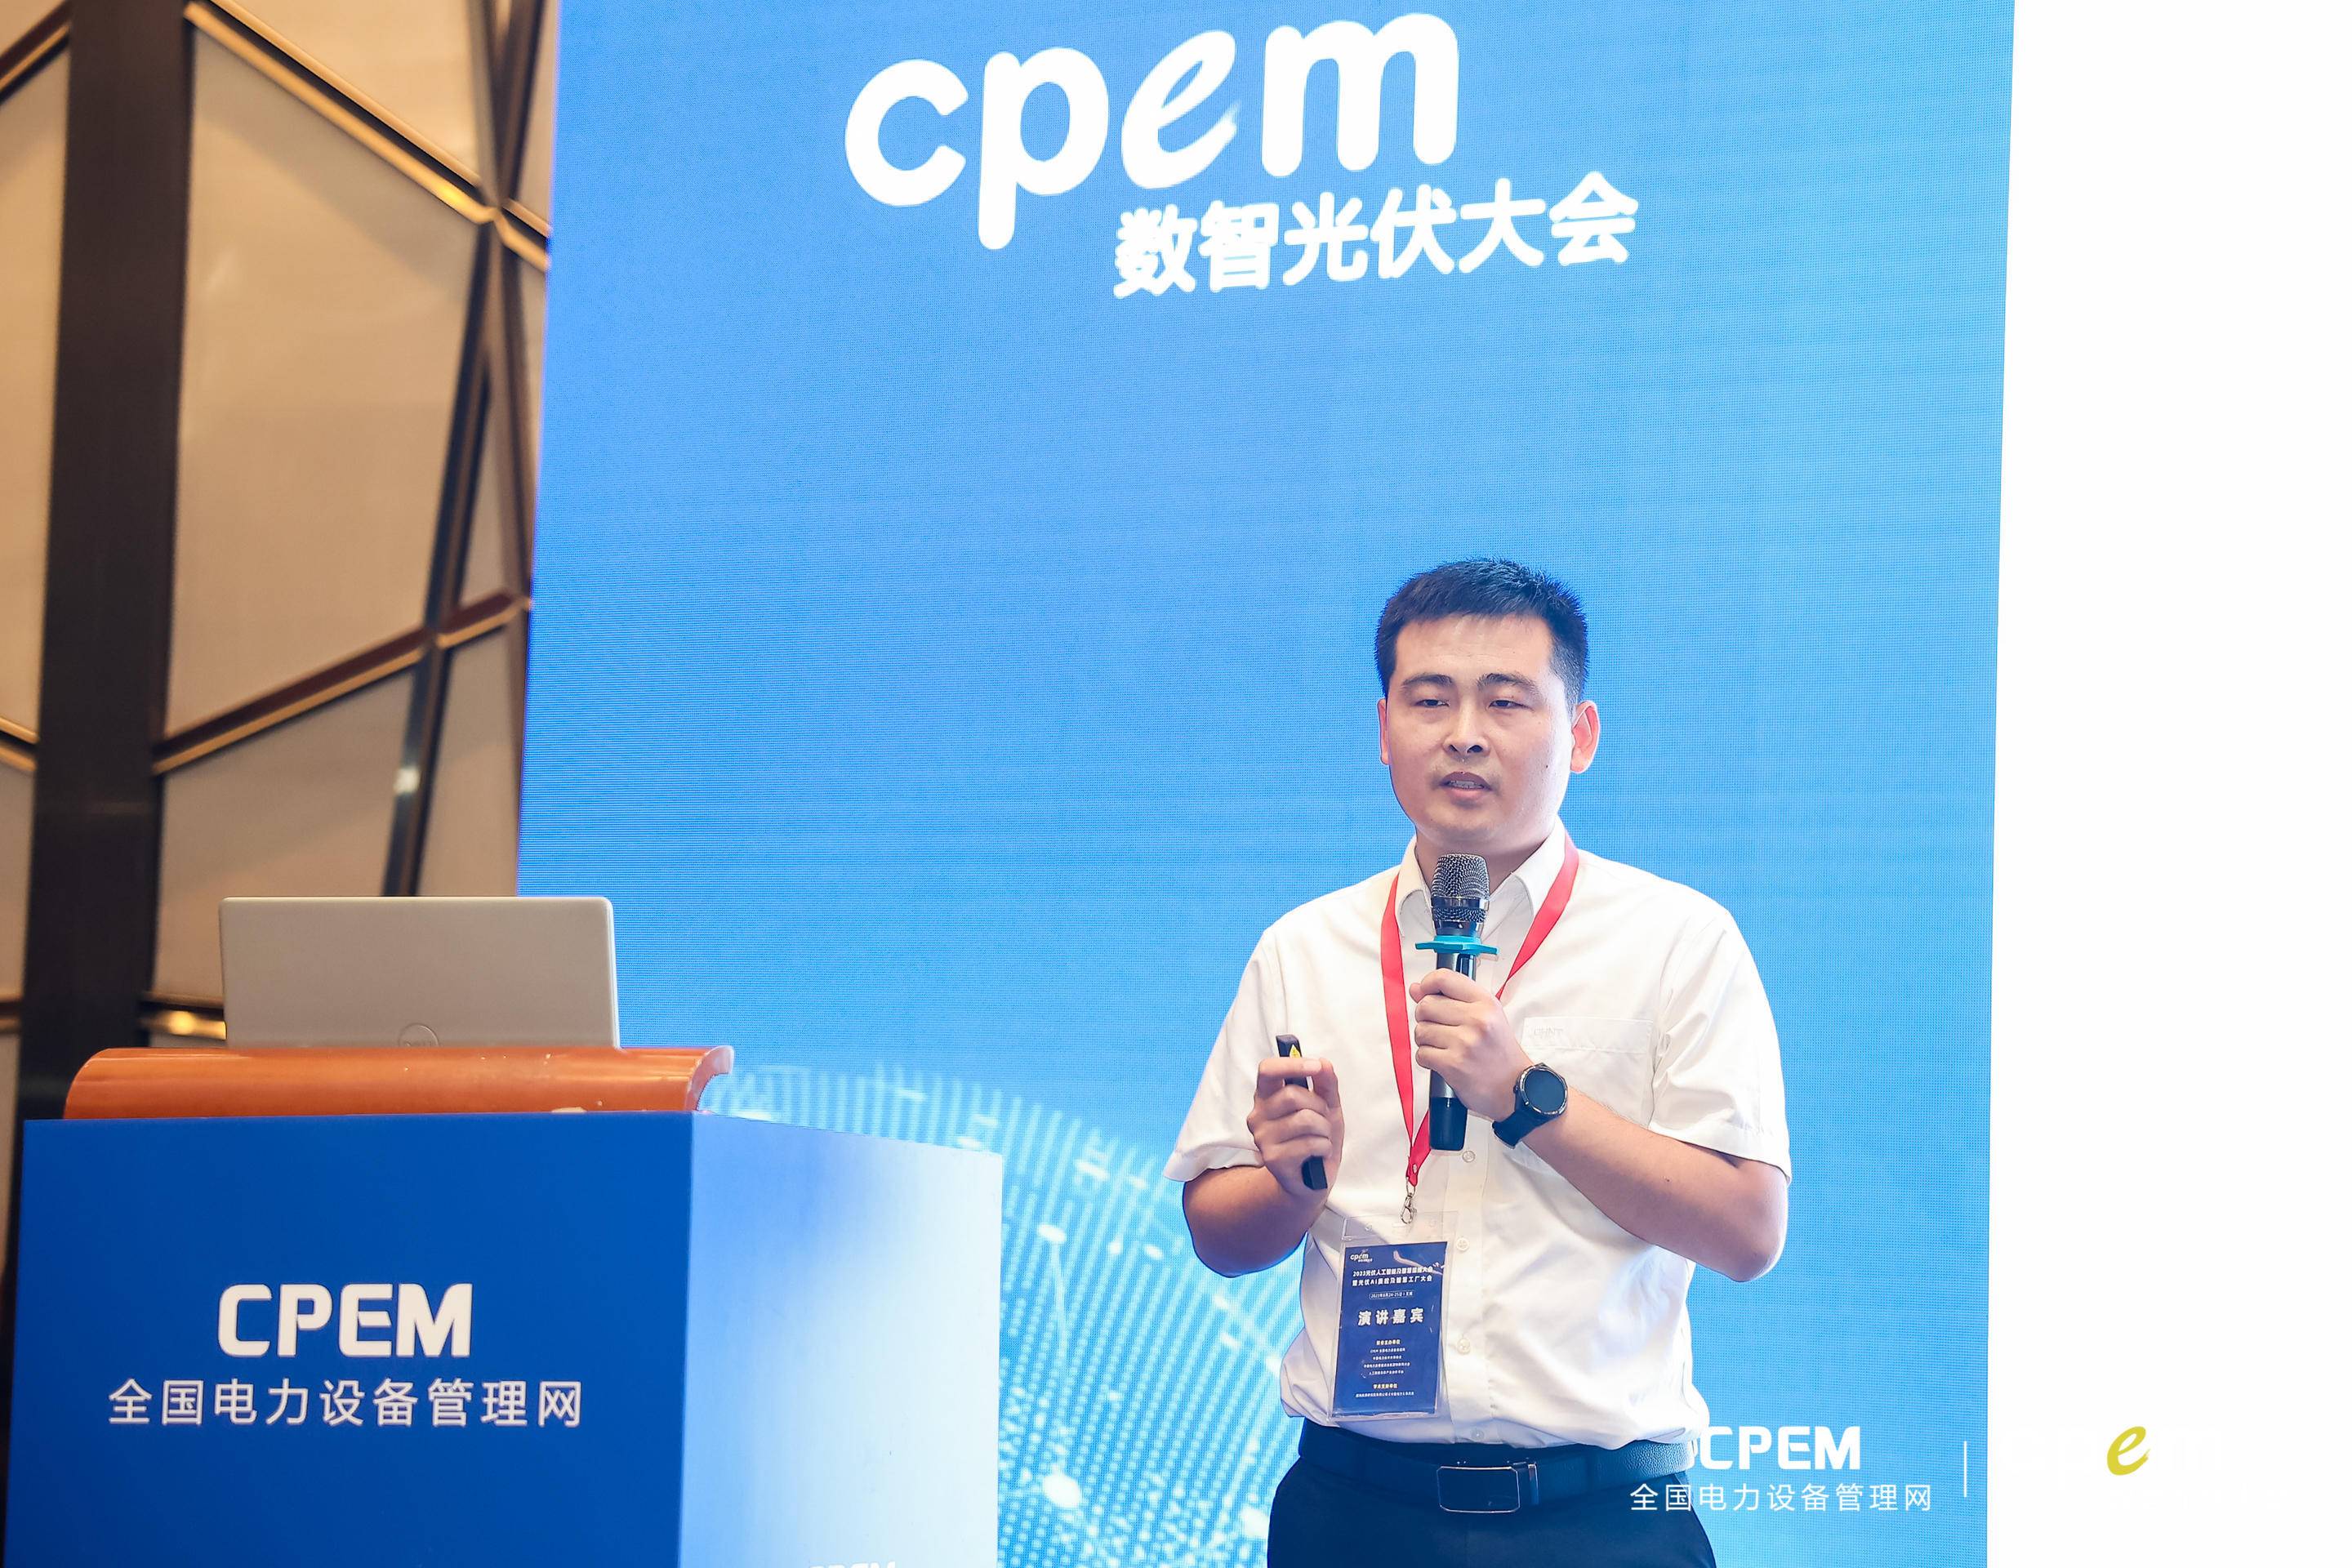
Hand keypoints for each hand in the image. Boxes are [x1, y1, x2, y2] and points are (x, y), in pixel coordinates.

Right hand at [1246, 1055, 1343, 1202]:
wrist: (1311, 1180)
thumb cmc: (1316, 1137)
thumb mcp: (1326, 1107)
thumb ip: (1326, 1085)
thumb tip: (1324, 1063)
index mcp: (1267, 1097)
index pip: (1267, 1070)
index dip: (1291, 1064)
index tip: (1315, 1066)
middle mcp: (1258, 1116)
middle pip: (1292, 1095)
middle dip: (1319, 1106)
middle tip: (1323, 1119)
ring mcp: (1263, 1138)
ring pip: (1305, 1120)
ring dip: (1324, 1129)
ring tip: (1321, 1138)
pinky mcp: (1273, 1159)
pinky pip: (1310, 1143)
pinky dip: (1324, 1147)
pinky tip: (1318, 1154)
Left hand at [1407, 969, 1531, 1121]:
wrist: (1515, 1089)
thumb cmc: (1499, 1054)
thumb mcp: (1486, 1017)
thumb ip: (1451, 999)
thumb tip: (1416, 989)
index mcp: (1485, 1003)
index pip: (1444, 978)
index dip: (1427, 984)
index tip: (1424, 993)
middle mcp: (1476, 1019)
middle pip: (1426, 1005)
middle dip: (1425, 1018)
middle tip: (1439, 1028)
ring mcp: (1464, 1042)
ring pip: (1421, 1030)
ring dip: (1426, 1041)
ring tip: (1444, 1046)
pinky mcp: (1453, 1064)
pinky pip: (1422, 1054)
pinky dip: (1427, 1059)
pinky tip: (1443, 1060)